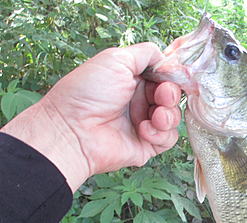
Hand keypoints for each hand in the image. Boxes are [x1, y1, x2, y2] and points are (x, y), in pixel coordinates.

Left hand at [1, 43, 181, 191]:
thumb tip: (166, 58)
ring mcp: (143, 123)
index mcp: (132, 80)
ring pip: (173, 117)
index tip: (170, 76)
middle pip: (172, 96)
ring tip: (155, 116)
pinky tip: (144, 130)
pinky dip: (161, 133)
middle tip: (162, 96)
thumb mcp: (116, 59)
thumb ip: (146, 53)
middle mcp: (138, 101)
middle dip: (171, 94)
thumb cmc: (87, 93)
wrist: (72, 129)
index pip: (163, 76)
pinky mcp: (146, 145)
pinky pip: (169, 139)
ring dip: (169, 115)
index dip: (170, 76)